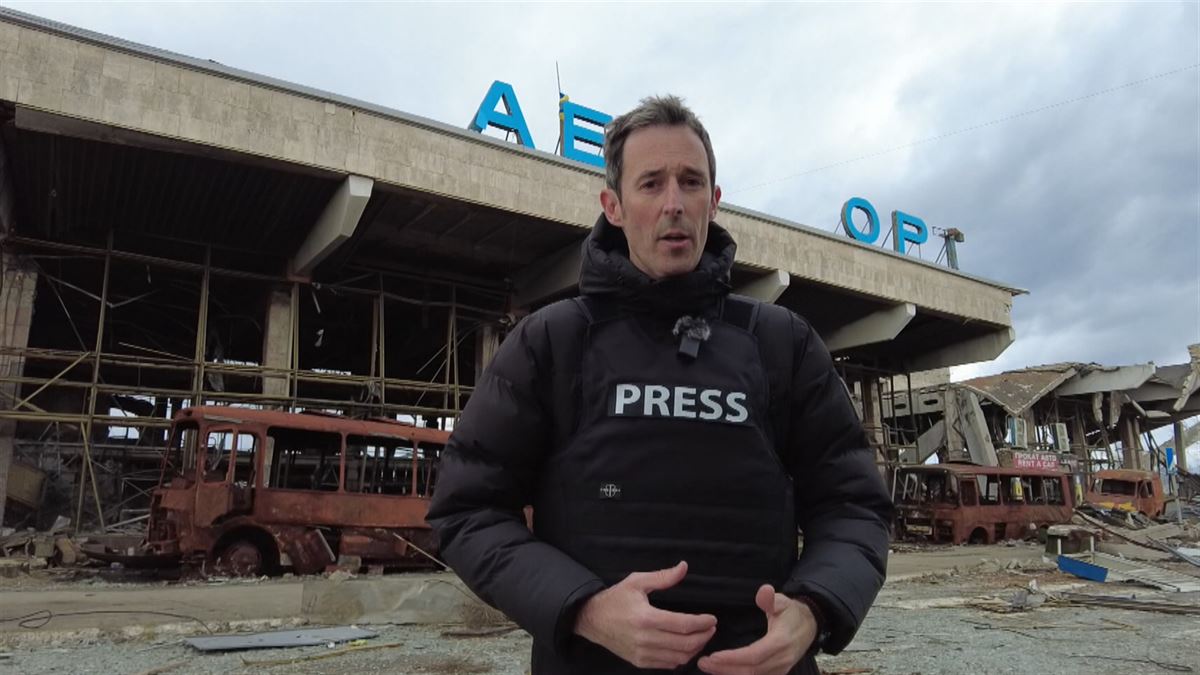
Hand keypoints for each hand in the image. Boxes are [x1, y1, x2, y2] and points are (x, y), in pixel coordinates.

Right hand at [574, 561, 717, 668]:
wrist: (592, 619)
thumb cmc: (615, 599)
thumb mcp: (637, 581)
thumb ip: (663, 577)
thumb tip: (684, 567)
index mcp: (645, 618)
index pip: (683, 624)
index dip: (702, 623)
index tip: (712, 619)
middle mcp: (645, 639)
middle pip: (685, 644)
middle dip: (704, 636)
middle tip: (711, 628)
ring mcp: (642, 653)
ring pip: (679, 657)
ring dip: (695, 648)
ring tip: (700, 637)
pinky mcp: (639, 661)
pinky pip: (668, 664)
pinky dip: (681, 657)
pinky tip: (685, 646)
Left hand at [698, 584, 814, 674]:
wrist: (810, 625)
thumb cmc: (792, 612)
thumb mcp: (783, 601)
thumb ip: (770, 598)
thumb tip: (763, 591)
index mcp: (780, 642)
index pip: (754, 655)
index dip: (733, 658)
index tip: (713, 656)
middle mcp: (781, 659)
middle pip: (750, 671)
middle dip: (725, 668)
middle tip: (702, 663)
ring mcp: (780, 669)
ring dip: (729, 674)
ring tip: (707, 667)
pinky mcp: (777, 673)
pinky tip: (723, 671)